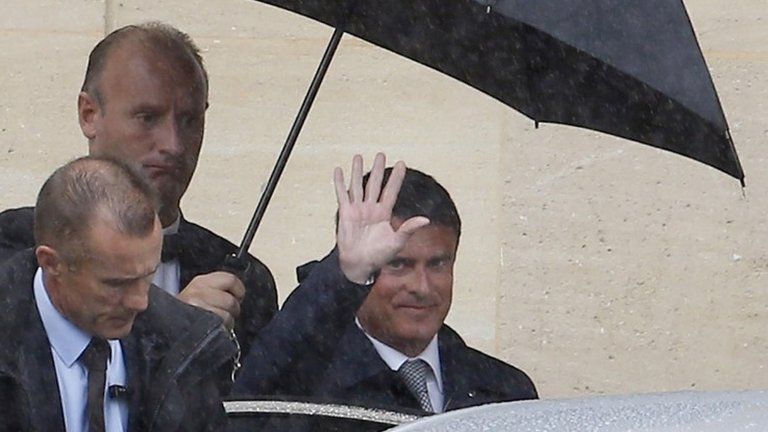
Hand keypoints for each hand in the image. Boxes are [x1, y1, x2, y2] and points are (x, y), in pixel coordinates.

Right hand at [177, 271, 245, 328]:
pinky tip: (214, 330)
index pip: (231, 279)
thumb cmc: (184, 313)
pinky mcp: (198, 323)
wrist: (166, 329)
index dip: (238, 291)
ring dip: (227, 323)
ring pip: (227, 315)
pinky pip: (221, 327)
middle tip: (225, 315)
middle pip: (231, 300)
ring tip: (217, 324)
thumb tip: (237, 295)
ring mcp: (197, 307)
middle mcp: (198, 292)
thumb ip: (216, 289)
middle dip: (232, 310)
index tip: (237, 298)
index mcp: (200, 281)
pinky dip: (222, 331)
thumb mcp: (198, 293)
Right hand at [334, 153, 428, 283]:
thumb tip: (426, 219)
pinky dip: (340, 183)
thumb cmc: (380, 255)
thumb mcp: (397, 241)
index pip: (391, 191)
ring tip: (358, 156)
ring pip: (358, 185)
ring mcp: (358, 209)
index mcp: (384, 213)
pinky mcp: (346, 213)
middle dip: (378, 169)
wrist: (360, 264)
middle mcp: (371, 208)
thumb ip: (409, 229)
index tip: (402, 163)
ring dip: (358, 171)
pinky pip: (342, 194)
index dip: (397, 178)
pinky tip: (339, 170)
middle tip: (381, 154)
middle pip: (375, 184)